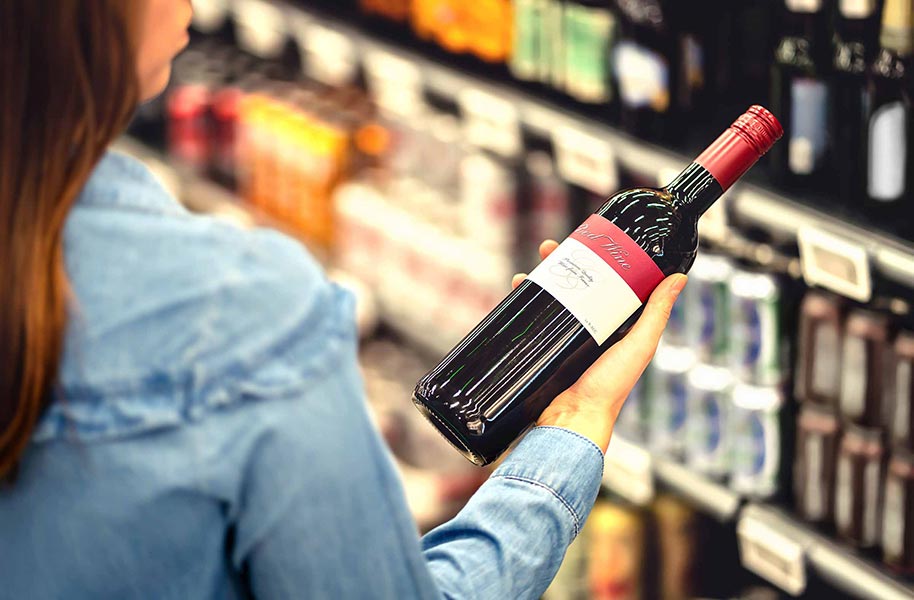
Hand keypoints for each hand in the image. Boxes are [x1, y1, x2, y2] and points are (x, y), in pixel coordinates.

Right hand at [512, 240, 686, 452]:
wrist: (572, 419)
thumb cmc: (611, 389)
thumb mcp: (639, 345)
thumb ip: (656, 313)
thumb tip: (678, 277)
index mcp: (615, 326)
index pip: (605, 282)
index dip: (595, 259)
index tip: (587, 240)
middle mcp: (589, 329)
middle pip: (573, 285)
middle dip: (559, 263)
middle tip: (548, 247)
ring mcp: (563, 339)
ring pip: (549, 299)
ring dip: (536, 280)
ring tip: (528, 270)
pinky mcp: (542, 350)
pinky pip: (532, 320)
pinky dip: (522, 304)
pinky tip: (516, 291)